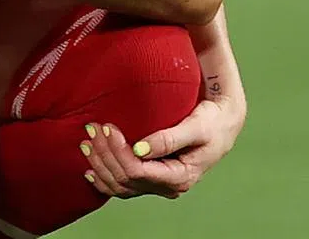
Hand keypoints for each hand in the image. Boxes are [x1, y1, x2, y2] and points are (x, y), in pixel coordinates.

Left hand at [79, 93, 246, 198]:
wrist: (221, 125)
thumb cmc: (211, 122)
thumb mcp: (195, 127)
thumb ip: (168, 138)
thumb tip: (139, 149)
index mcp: (180, 177)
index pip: (138, 171)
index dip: (118, 151)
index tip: (107, 127)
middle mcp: (168, 186)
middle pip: (125, 178)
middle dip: (105, 153)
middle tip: (92, 128)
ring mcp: (158, 184)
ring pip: (120, 185)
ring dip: (100, 164)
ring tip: (86, 142)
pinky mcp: (151, 178)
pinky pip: (123, 186)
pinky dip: (104, 178)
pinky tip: (89, 170)